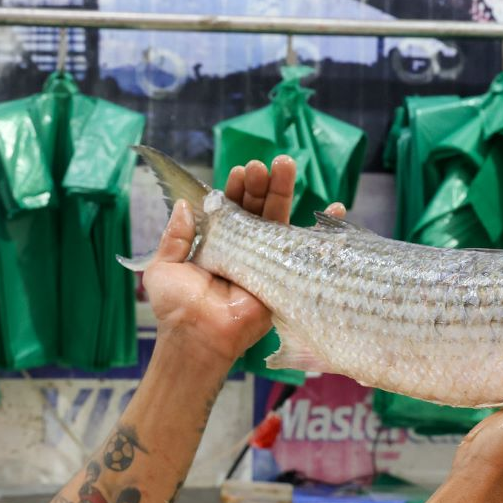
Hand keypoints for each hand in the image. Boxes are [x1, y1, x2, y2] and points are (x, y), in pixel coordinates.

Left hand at [142, 156, 344, 367]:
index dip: (236, 189)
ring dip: (283, 192)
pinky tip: (337, 207)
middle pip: (257, 209)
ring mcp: (264, 261)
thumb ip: (174, 235)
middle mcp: (242, 249)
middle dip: (261, 185)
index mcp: (216, 244)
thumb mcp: (164, 266)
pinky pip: (303, 250)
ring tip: (285, 166)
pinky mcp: (282, 276)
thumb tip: (184, 205)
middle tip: (262, 166)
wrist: (196, 337)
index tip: (239, 171)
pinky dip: (322, 230)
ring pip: (278, 221)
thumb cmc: (176, 307)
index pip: (230, 208)